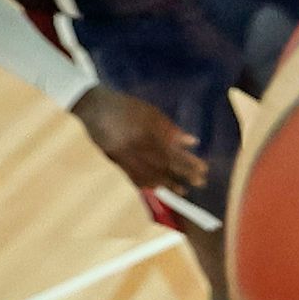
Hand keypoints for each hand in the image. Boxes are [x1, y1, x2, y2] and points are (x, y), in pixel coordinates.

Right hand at [73, 84, 208, 194]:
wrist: (94, 107)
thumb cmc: (127, 108)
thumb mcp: (150, 114)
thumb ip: (171, 129)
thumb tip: (192, 142)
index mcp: (146, 133)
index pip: (173, 152)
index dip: (189, 162)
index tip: (204, 169)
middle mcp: (136, 147)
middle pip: (164, 165)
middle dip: (183, 175)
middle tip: (200, 183)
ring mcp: (125, 154)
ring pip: (148, 174)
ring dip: (167, 183)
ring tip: (182, 192)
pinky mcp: (115, 159)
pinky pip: (132, 175)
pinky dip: (146, 183)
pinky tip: (156, 188)